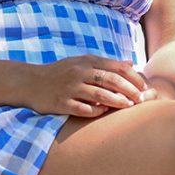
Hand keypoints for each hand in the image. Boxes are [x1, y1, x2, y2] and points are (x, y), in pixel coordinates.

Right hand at [27, 56, 154, 117]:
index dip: (134, 78)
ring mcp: (70, 88)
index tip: (144, 88)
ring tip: (129, 106)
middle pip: (111, 80)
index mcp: (87, 61)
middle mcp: (80, 73)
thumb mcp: (82, 62)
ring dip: (117, 101)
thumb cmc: (61, 73)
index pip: (117, 67)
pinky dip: (96, 111)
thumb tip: (130, 63)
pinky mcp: (61, 103)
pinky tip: (103, 113)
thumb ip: (106, 63)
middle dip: (130, 90)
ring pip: (100, 95)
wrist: (29, 82)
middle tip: (141, 100)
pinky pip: (83, 109)